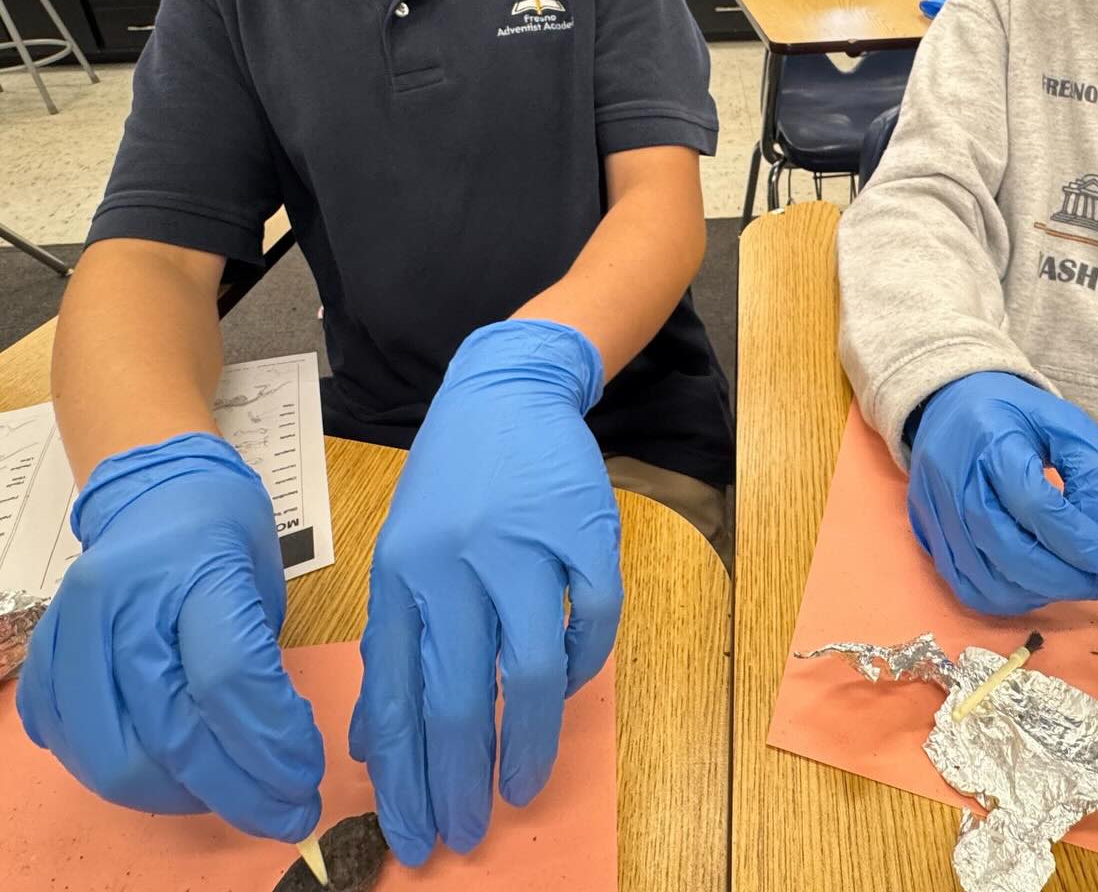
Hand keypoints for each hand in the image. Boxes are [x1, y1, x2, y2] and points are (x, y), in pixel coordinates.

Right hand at [17, 434, 321, 839]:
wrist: (155, 490)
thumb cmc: (225, 531)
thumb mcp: (263, 580)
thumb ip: (260, 661)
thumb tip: (277, 756)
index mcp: (195, 570)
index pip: (230, 679)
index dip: (271, 744)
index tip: (306, 778)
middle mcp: (124, 602)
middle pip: (172, 731)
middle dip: (237, 789)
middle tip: (283, 811)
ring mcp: (73, 630)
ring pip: (115, 756)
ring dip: (179, 795)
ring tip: (228, 794)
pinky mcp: (43, 656)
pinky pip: (71, 743)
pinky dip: (120, 772)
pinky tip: (168, 772)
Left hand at [349, 320, 621, 866]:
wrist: (506, 391)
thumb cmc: (449, 481)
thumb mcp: (399, 553)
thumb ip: (392, 644)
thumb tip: (375, 744)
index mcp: (402, 573)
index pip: (398, 695)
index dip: (406, 777)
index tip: (413, 836)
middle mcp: (457, 563)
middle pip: (461, 696)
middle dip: (460, 780)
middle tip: (464, 834)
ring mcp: (526, 546)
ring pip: (531, 670)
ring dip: (529, 744)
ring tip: (523, 788)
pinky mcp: (585, 534)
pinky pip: (593, 624)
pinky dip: (583, 667)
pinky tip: (566, 690)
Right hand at [906, 371, 1097, 615]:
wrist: (950, 405)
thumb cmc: (1013, 414)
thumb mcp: (1065, 422)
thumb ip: (1093, 472)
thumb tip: (1097, 535)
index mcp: (992, 440)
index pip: (1038, 507)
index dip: (1082, 546)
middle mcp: (955, 478)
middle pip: (1009, 549)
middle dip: (1063, 579)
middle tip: (1097, 583)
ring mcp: (936, 509)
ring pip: (987, 577)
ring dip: (1038, 592)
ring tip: (1067, 580)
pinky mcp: (926, 531)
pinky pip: (966, 585)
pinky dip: (1006, 597)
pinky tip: (1032, 583)